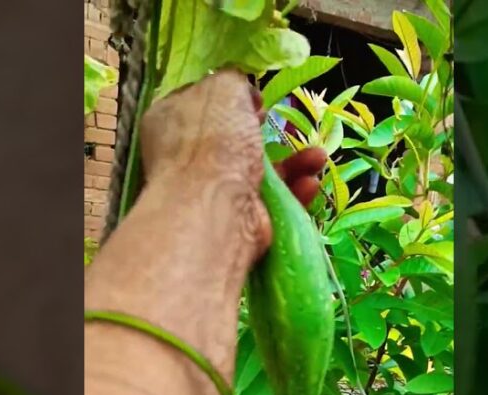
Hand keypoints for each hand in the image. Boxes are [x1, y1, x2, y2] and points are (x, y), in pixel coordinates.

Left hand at [141, 69, 324, 200]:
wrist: (215, 208)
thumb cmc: (213, 140)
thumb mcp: (223, 88)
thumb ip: (233, 81)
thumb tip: (243, 95)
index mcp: (169, 121)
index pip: (199, 103)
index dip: (228, 97)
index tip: (253, 96)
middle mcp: (186, 158)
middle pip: (232, 139)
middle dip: (264, 130)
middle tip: (277, 122)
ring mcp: (212, 192)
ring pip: (259, 172)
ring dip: (293, 163)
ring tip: (317, 157)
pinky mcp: (238, 220)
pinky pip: (272, 202)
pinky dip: (294, 191)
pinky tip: (310, 182)